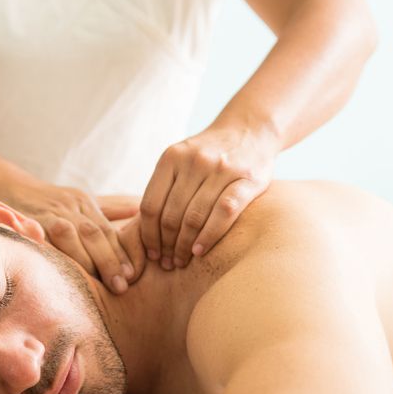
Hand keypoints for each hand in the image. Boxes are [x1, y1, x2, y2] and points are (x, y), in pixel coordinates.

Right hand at [4, 178, 138, 293]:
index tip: (132, 275)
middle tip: (121, 286)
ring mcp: (46, 213)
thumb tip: (138, 209)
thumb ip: (110, 209)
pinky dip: (49, 251)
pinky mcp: (25, 220)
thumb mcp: (80, 202)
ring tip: (95, 285)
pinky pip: (39, 235)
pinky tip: (59, 270)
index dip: (121, 253)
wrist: (9, 187)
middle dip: (108, 260)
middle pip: (92, 233)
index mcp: (84, 204)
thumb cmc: (51, 202)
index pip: (106, 230)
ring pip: (69, 234)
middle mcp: (68, 207)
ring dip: (83, 260)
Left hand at [139, 126, 276, 268]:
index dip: (147, 235)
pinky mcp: (248, 178)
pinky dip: (210, 235)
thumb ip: (164, 188)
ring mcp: (222, 168)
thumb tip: (142, 232)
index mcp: (171, 157)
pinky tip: (200, 251)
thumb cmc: (209, 156)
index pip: (150, 205)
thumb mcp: (180, 161)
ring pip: (195, 217)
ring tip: (181, 261)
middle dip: (166, 245)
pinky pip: (224, 212)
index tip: (151, 253)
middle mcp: (194, 160)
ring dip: (184, 246)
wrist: (250, 129)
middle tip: (167, 264)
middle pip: (171, 215)